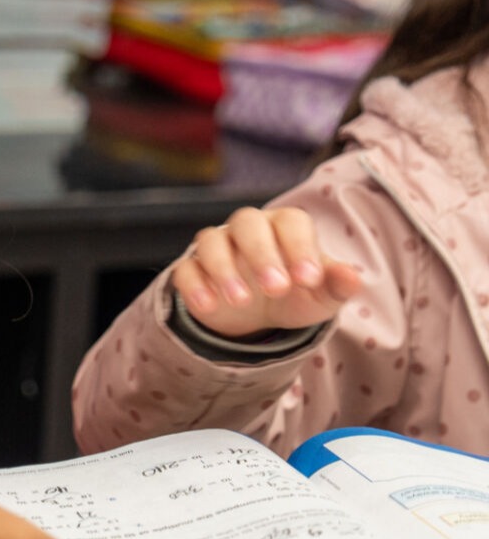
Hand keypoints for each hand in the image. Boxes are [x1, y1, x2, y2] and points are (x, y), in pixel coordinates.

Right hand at [173, 206, 362, 339]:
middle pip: (247, 223)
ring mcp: (216, 247)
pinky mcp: (192, 270)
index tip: (308, 280)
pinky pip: (185, 269)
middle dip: (261, 254)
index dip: (299, 247)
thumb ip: (337, 284)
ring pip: (211, 241)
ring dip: (225, 269)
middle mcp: (247, 229)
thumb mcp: (321, 295)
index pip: (290, 222)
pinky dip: (194, 286)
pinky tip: (209, 307)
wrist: (258, 316)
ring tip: (242, 301)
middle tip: (276, 289)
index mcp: (283, 227)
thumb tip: (352, 277)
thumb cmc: (295, 294)